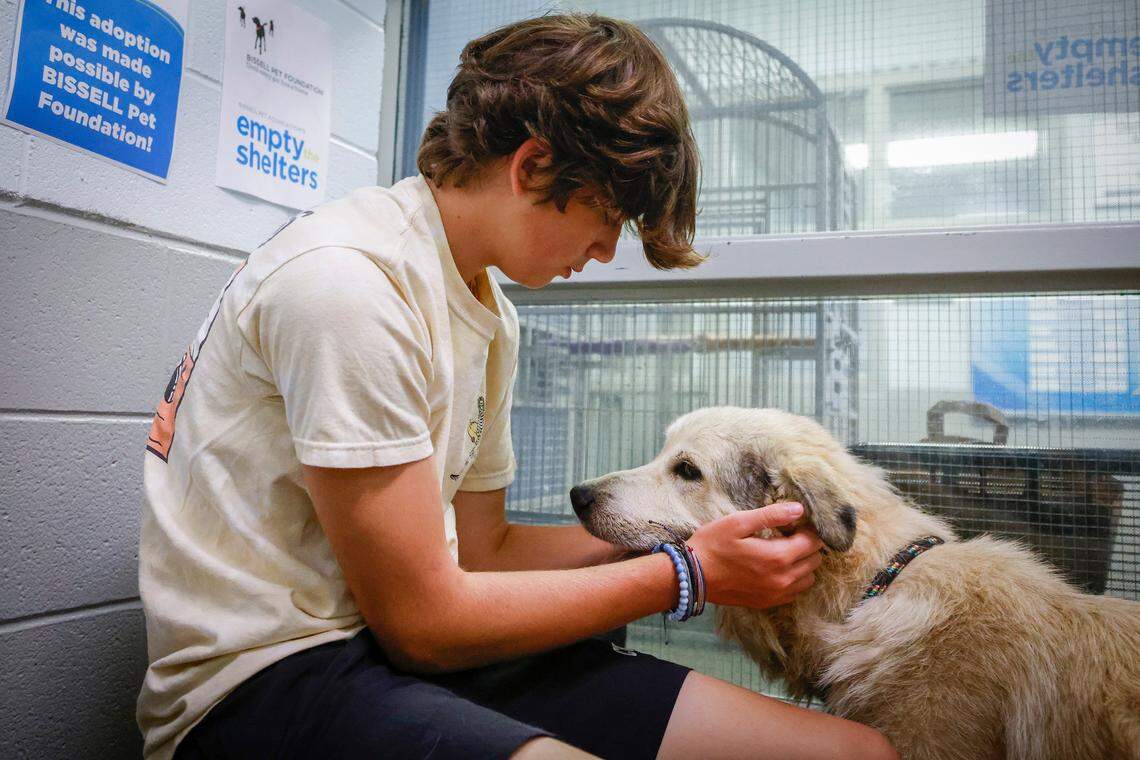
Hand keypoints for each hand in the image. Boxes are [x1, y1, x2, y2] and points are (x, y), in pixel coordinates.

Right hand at [686, 502, 823, 609]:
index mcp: (778, 556)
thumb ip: (772, 515)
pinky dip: (793, 580)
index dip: (807, 529)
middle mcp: (783, 579)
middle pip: (815, 561)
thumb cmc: (712, 545)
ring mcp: (776, 594)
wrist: (692, 576)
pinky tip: (775, 569)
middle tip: (787, 536)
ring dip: (802, 564)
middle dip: (807, 546)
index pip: (813, 542)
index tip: (793, 523)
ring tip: (782, 552)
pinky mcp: (767, 603)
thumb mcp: (739, 522)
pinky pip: (794, 592)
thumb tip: (799, 509)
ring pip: (808, 579)